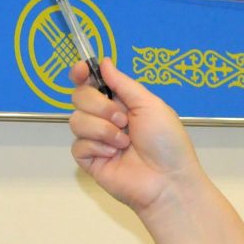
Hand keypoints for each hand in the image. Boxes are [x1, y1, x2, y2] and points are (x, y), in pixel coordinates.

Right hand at [68, 58, 201, 215]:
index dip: (82, 74)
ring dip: (103, 129)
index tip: (81, 71)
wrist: (167, 180)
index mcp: (122, 102)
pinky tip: (115, 155)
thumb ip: (124, 84)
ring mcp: (96, 139)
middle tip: (123, 119)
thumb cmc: (167, 142)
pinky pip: (78, 144)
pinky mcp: (89, 160)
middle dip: (99, 105)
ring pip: (76, 120)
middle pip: (79, 97)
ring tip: (124, 142)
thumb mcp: (150, 105)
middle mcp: (106, 118)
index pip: (93, 83)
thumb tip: (104, 62)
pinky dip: (98, 147)